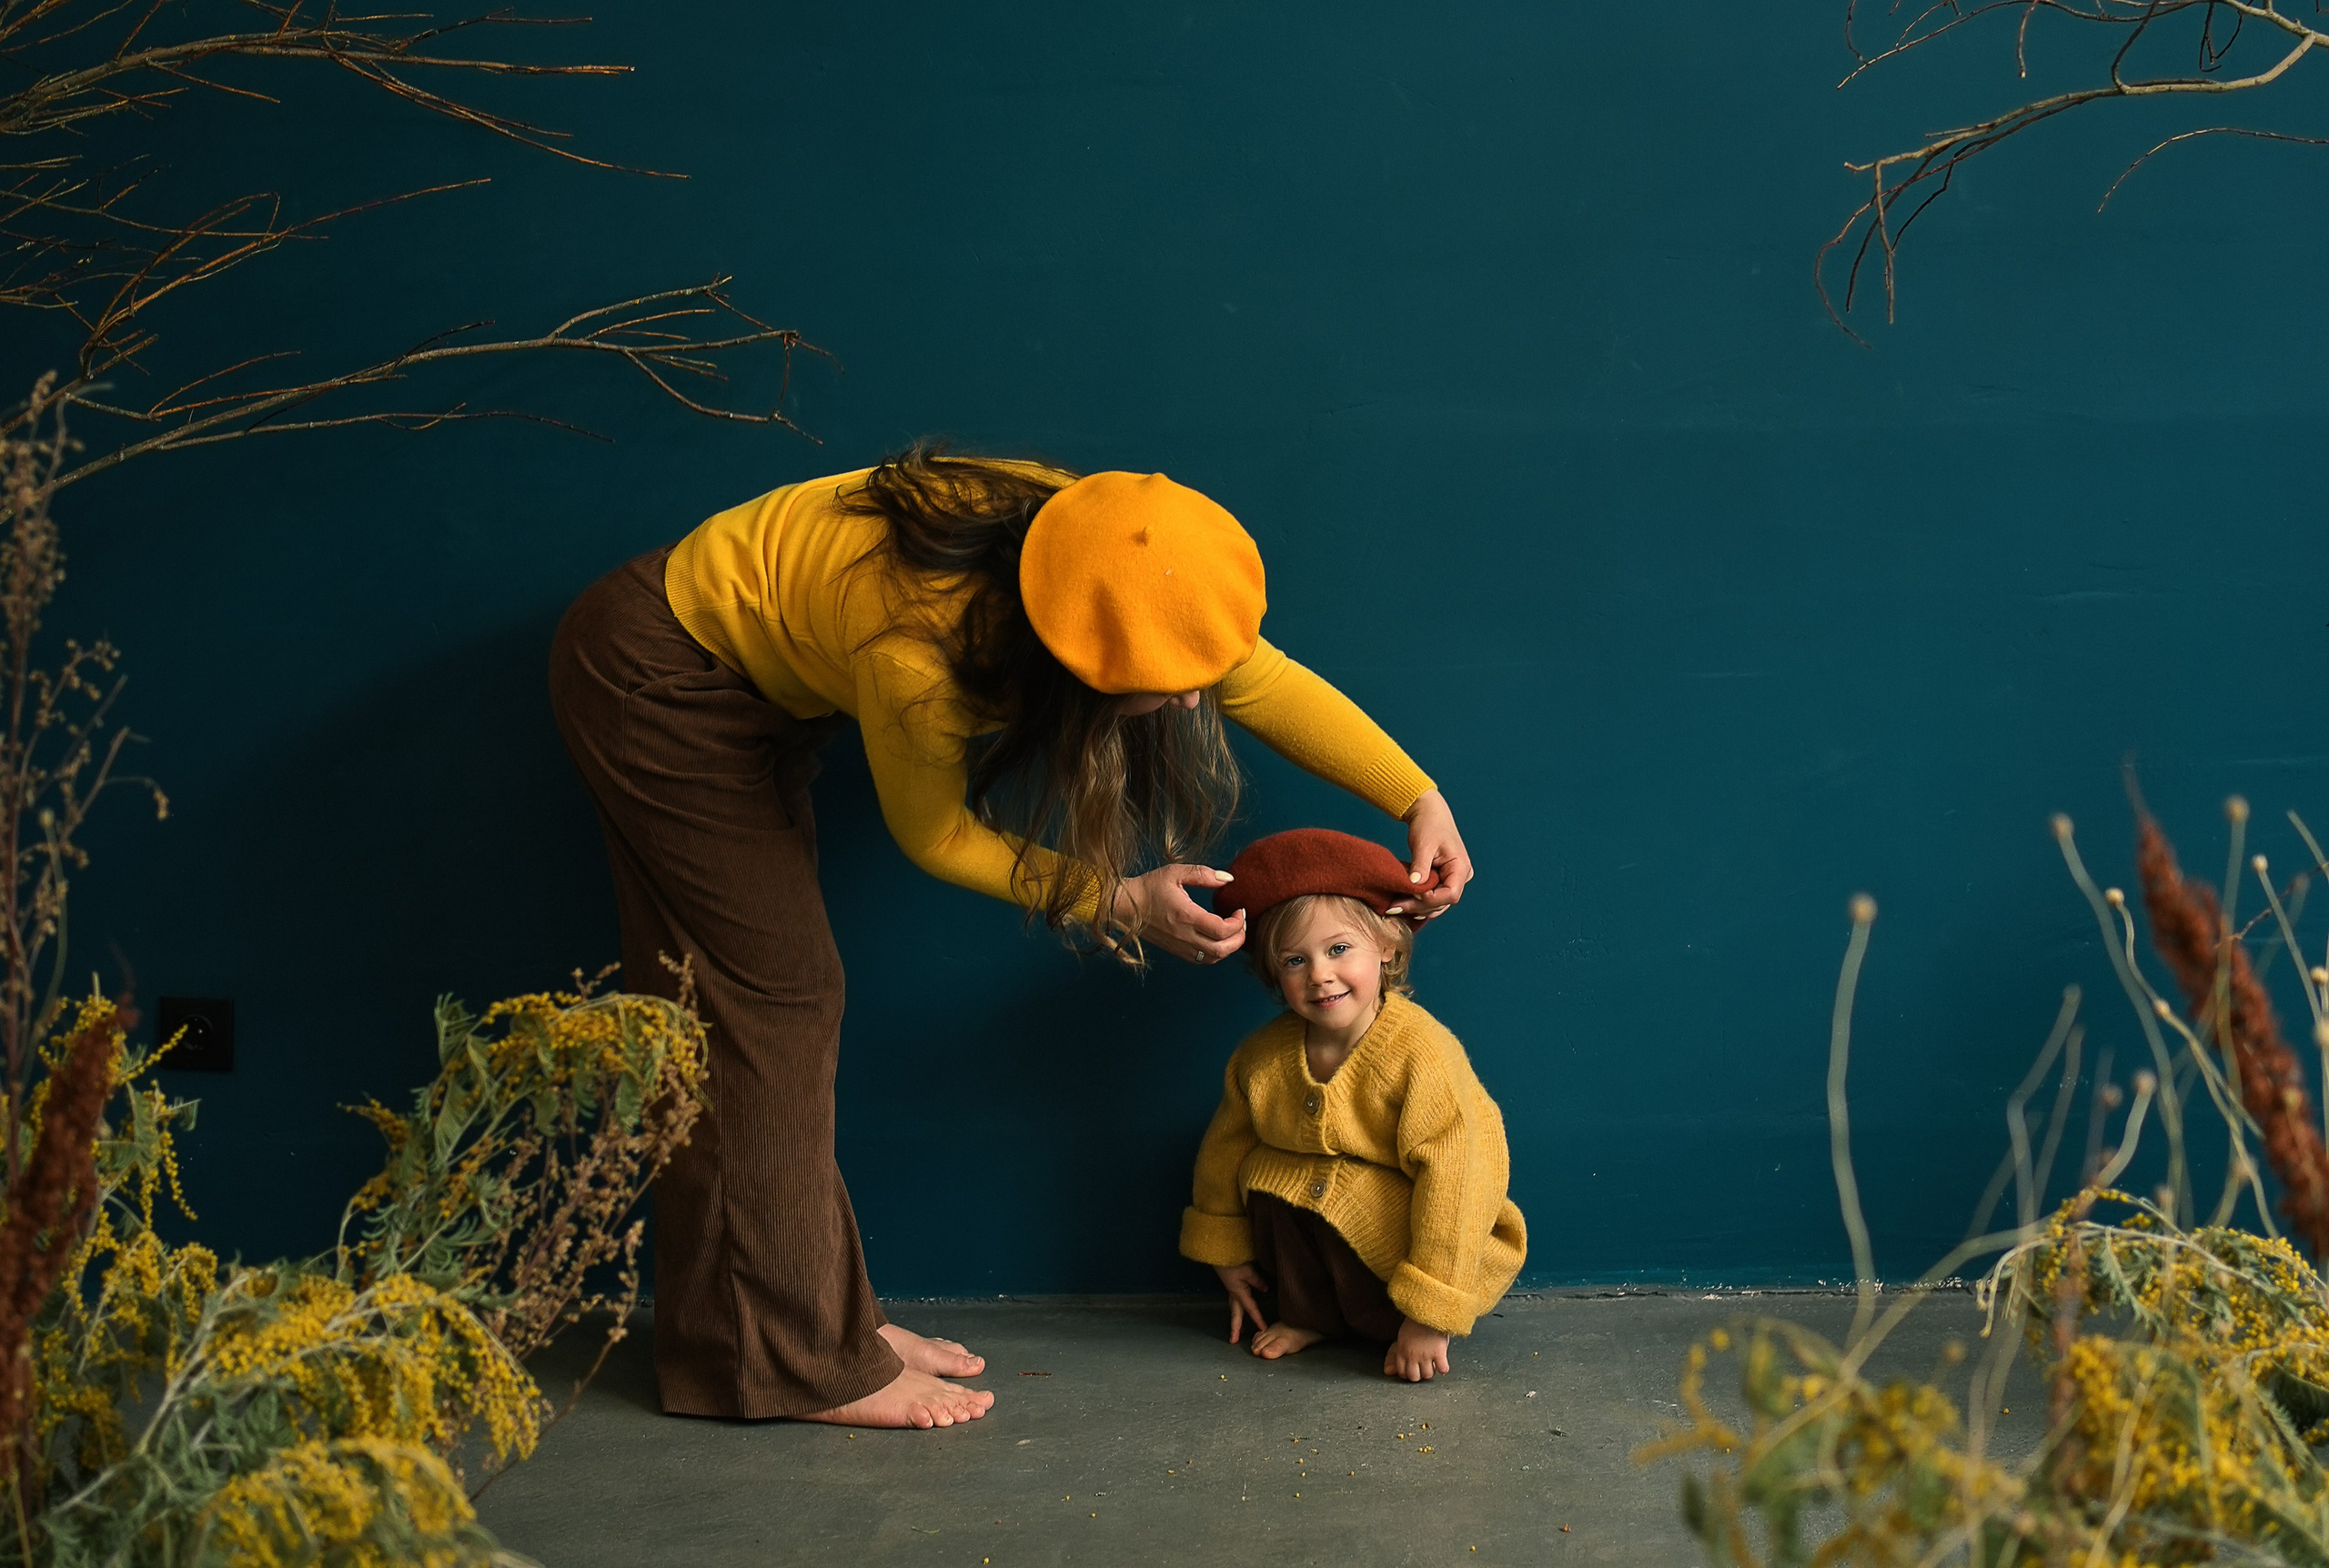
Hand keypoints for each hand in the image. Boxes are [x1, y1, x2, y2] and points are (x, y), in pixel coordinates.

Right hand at [1116, 864, 1246, 963]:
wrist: (1124, 906)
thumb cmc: (1149, 887)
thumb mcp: (1175, 872)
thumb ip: (1204, 874)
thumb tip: (1228, 879)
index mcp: (1187, 916)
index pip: (1223, 930)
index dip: (1238, 922)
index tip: (1239, 910)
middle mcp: (1185, 936)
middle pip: (1223, 949)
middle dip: (1239, 938)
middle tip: (1241, 923)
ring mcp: (1180, 946)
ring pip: (1214, 958)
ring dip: (1229, 948)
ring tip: (1233, 932)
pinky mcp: (1176, 951)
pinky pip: (1203, 960)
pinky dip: (1216, 953)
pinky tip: (1217, 939)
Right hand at [1214, 1263, 1270, 1343]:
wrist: (1219, 1252)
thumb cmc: (1233, 1261)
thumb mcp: (1249, 1272)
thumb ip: (1257, 1282)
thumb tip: (1265, 1289)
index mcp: (1238, 1293)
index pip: (1251, 1309)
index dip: (1258, 1320)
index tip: (1263, 1329)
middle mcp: (1233, 1294)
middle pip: (1235, 1314)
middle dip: (1235, 1328)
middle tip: (1233, 1341)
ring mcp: (1231, 1289)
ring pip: (1233, 1308)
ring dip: (1236, 1319)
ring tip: (1240, 1328)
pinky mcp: (1231, 1284)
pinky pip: (1234, 1300)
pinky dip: (1236, 1308)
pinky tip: (1240, 1307)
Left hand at [1384, 1318, 1451, 1381]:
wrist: (1428, 1309)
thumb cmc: (1416, 1322)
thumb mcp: (1402, 1337)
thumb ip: (1394, 1355)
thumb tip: (1387, 1372)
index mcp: (1402, 1350)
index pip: (1402, 1372)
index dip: (1408, 1373)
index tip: (1414, 1370)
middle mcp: (1412, 1355)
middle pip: (1414, 1377)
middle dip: (1419, 1375)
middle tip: (1424, 1368)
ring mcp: (1426, 1355)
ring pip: (1428, 1375)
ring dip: (1432, 1371)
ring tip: (1434, 1364)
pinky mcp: (1439, 1352)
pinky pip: (1443, 1369)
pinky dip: (1444, 1368)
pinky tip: (1442, 1363)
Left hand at [1387, 790, 1471, 922]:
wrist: (1428, 813)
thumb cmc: (1429, 824)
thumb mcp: (1424, 845)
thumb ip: (1421, 866)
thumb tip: (1415, 885)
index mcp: (1461, 867)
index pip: (1450, 894)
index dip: (1430, 900)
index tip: (1411, 895)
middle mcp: (1460, 877)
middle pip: (1442, 902)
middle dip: (1418, 907)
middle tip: (1392, 907)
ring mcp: (1452, 879)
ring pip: (1436, 904)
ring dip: (1416, 908)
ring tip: (1393, 907)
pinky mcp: (1441, 880)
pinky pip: (1431, 897)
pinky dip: (1418, 902)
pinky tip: (1401, 904)